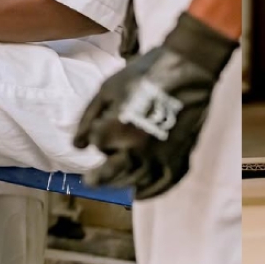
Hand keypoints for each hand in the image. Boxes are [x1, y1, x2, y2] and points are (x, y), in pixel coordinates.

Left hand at [73, 12, 236, 199]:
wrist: (187, 71)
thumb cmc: (144, 75)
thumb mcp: (107, 89)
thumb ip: (88, 119)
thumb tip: (76, 146)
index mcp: (114, 133)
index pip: (98, 145)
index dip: (98, 135)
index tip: (103, 126)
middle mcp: (134, 152)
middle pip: (110, 173)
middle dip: (98, 177)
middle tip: (91, 180)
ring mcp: (158, 159)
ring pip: (134, 181)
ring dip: (121, 182)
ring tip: (114, 181)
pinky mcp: (178, 159)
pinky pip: (162, 184)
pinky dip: (150, 191)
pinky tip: (140, 192)